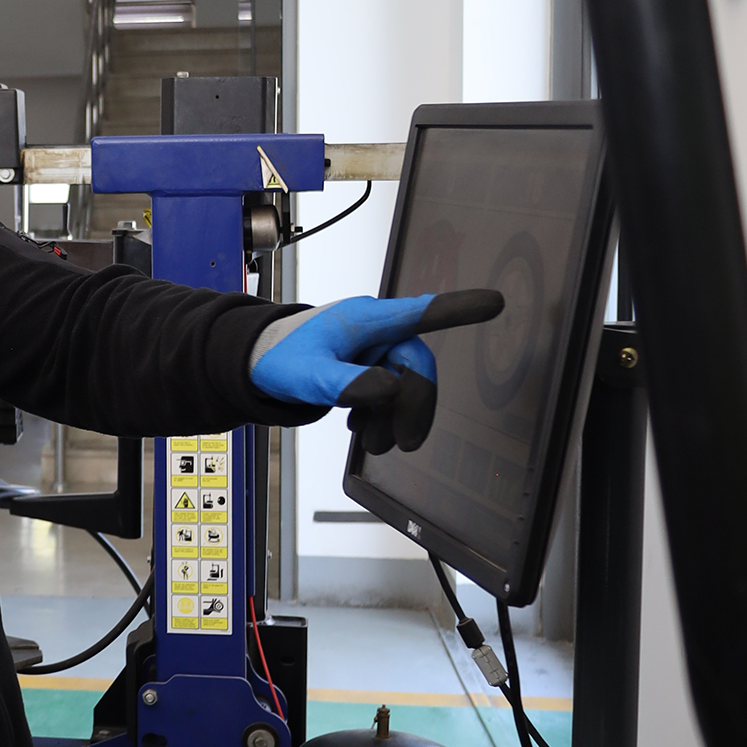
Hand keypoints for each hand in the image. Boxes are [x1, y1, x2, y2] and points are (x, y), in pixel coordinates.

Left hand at [249, 290, 503, 453]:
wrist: (252, 366)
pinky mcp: (366, 367)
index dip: (460, 308)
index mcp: (365, 320)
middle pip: (418, 367)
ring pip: (406, 386)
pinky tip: (361, 428)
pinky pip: (391, 393)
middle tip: (403, 443)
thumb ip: (346, 384)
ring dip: (395, 417)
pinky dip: (382, 415)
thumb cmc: (276, 358)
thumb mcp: (308, 376)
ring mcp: (372, 349)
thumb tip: (388, 391)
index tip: (494, 302)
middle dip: (413, 407)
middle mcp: (375, 330)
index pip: (421, 312)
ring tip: (370, 441)